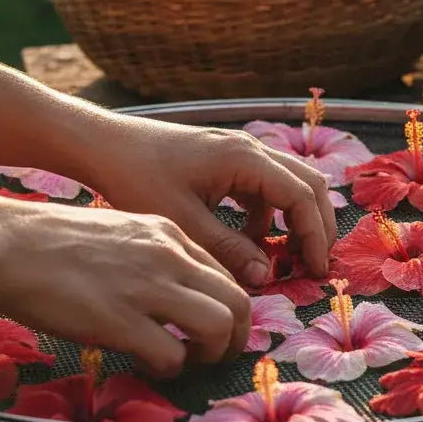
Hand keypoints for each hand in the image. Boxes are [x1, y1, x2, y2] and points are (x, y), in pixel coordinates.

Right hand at [0, 201, 250, 374]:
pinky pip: (172, 354)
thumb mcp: (121, 229)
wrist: (11, 244)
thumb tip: (172, 287)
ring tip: (191, 361)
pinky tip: (148, 364)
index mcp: (168, 233)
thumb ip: (153, 253)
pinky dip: (169, 368)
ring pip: (218, 325)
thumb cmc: (55, 240)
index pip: (224, 272)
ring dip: (213, 353)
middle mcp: (168, 256)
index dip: (227, 305)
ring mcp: (147, 287)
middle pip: (237, 300)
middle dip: (237, 335)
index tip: (214, 325)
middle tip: (220, 353)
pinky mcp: (120, 320)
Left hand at [87, 117, 336, 285]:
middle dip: (318, 225)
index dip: (315, 235)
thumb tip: (266, 275)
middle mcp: (250, 148)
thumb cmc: (138, 179)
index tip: (318, 271)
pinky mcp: (226, 159)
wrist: (105, 146)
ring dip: (294, 219)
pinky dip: (267, 214)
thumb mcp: (184, 221)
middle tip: (316, 265)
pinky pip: (263, 186)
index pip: (302, 196)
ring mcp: (239, 151)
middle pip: (308, 183)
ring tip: (287, 259)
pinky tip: (248, 241)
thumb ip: (229, 249)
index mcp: (245, 158)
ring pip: (288, 183)